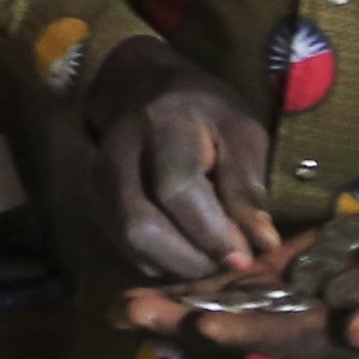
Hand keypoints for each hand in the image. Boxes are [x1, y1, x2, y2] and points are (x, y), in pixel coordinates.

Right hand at [88, 53, 280, 285]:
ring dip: (178, 266)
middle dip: (193, 259)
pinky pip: (127, 249)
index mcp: (163, 125)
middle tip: (231, 263)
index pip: (177, 190)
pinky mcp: (96, 203)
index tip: (245, 258)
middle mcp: (119, 155)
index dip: (211, 232)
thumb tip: (262, 244)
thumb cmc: (207, 114)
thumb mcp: (242, 134)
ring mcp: (99, 182)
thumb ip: (248, 187)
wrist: (148, 92)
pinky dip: (163, 262)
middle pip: (143, 227)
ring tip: (214, 260)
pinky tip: (190, 253)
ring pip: (131, 244)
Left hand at [118, 189, 358, 358]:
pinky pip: (224, 282)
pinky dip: (188, 284)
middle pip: (229, 323)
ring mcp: (275, 301)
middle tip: (128, 314)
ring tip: (119, 306)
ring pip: (216, 304)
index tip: (204, 326)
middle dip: (180, 320)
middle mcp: (287, 323)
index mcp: (322, 334)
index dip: (241, 331)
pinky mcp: (270, 277)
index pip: (276, 334)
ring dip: (171, 305)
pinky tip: (148, 286)